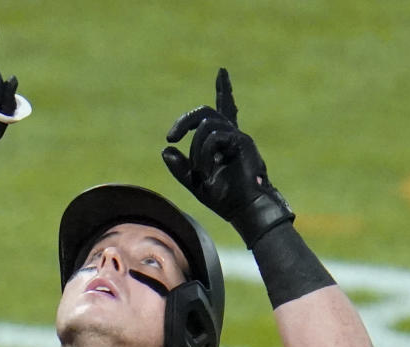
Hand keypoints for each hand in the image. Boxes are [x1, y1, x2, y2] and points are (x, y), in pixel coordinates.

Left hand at [163, 68, 293, 247]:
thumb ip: (180, 167)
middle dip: (184, 121)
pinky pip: (214, 138)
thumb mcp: (194, 182)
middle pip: (205, 112)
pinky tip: (206, 174)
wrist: (245, 210)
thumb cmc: (225, 199)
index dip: (224, 90)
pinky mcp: (241, 142)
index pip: (224, 109)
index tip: (222, 72)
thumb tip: (165, 150)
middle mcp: (232, 135)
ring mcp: (238, 137)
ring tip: (200, 173)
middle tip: (171, 136)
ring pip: (206, 126)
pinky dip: (204, 157)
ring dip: (196, 151)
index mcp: (223, 142)